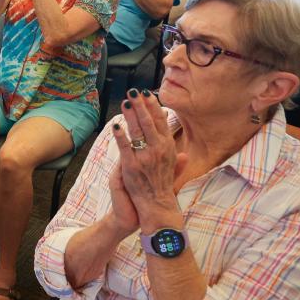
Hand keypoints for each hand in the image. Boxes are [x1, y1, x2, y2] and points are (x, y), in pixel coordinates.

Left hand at [112, 89, 188, 230]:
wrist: (156, 207)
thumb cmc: (162, 187)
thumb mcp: (173, 171)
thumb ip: (177, 161)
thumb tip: (184, 153)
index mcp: (168, 149)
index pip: (161, 123)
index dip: (154, 107)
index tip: (147, 94)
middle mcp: (158, 151)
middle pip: (149, 123)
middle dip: (141, 106)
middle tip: (134, 92)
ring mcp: (145, 158)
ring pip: (137, 132)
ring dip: (131, 116)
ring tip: (125, 102)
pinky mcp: (131, 166)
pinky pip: (125, 147)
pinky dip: (120, 136)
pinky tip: (116, 125)